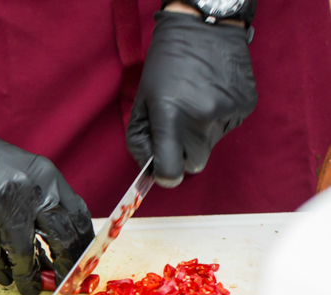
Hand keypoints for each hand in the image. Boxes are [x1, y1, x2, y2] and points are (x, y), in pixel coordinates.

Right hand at [0, 99, 94, 294]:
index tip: (82, 263)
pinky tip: (6, 277)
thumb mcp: (22, 171)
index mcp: (44, 177)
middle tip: (62, 282)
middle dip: (63, 267)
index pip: (76, 218)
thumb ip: (41, 200)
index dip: (82, 246)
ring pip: (22, 254)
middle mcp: (26, 191)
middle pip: (58, 239)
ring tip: (30, 288)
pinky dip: (2, 270)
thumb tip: (58, 243)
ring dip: (28, 276)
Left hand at [127, 11, 256, 187]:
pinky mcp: (245, 106)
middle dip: (183, 155)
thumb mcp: (142, 101)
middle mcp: (203, 119)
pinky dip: (217, 119)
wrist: (205, 29)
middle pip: (194, 164)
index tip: (163, 169)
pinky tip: (211, 94)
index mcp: (172, 119)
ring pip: (211, 145)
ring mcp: (228, 112)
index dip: (165, 175)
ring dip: (200, 134)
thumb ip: (140, 139)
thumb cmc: (165, 65)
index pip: (172, 172)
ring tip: (195, 102)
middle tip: (176, 130)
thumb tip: (150, 168)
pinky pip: (227, 127)